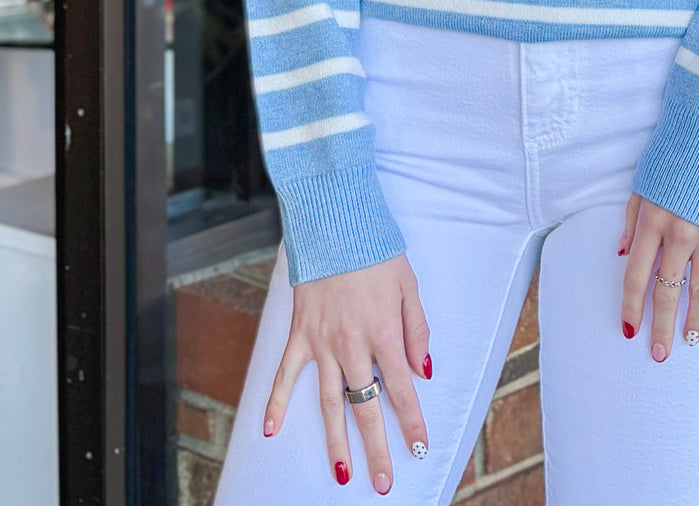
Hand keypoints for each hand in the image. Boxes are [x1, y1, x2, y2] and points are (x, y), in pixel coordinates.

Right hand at [263, 253, 431, 492]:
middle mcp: (353, 345)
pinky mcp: (299, 334)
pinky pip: (285, 375)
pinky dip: (275, 403)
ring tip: (341, 475)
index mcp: (385, 334)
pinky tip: (270, 431)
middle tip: (383, 482)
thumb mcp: (409, 286)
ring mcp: (322, 343)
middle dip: (376, 448)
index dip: (411, 423)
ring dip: (335, 441)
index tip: (419, 450)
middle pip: (366, 407)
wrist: (336, 224)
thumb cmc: (377, 252)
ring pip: (328, 403)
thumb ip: (417, 331)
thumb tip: (423, 371)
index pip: (402, 390)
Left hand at [618, 193, 698, 359]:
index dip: (631, 306)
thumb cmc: (675, 153)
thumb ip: (633, 219)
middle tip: (659, 354)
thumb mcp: (644, 182)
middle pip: (667, 291)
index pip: (637, 276)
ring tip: (690, 342)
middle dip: (661, 326)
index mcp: (653, 221)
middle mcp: (680, 233)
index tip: (629, 330)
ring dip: (695, 320)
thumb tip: (624, 254)